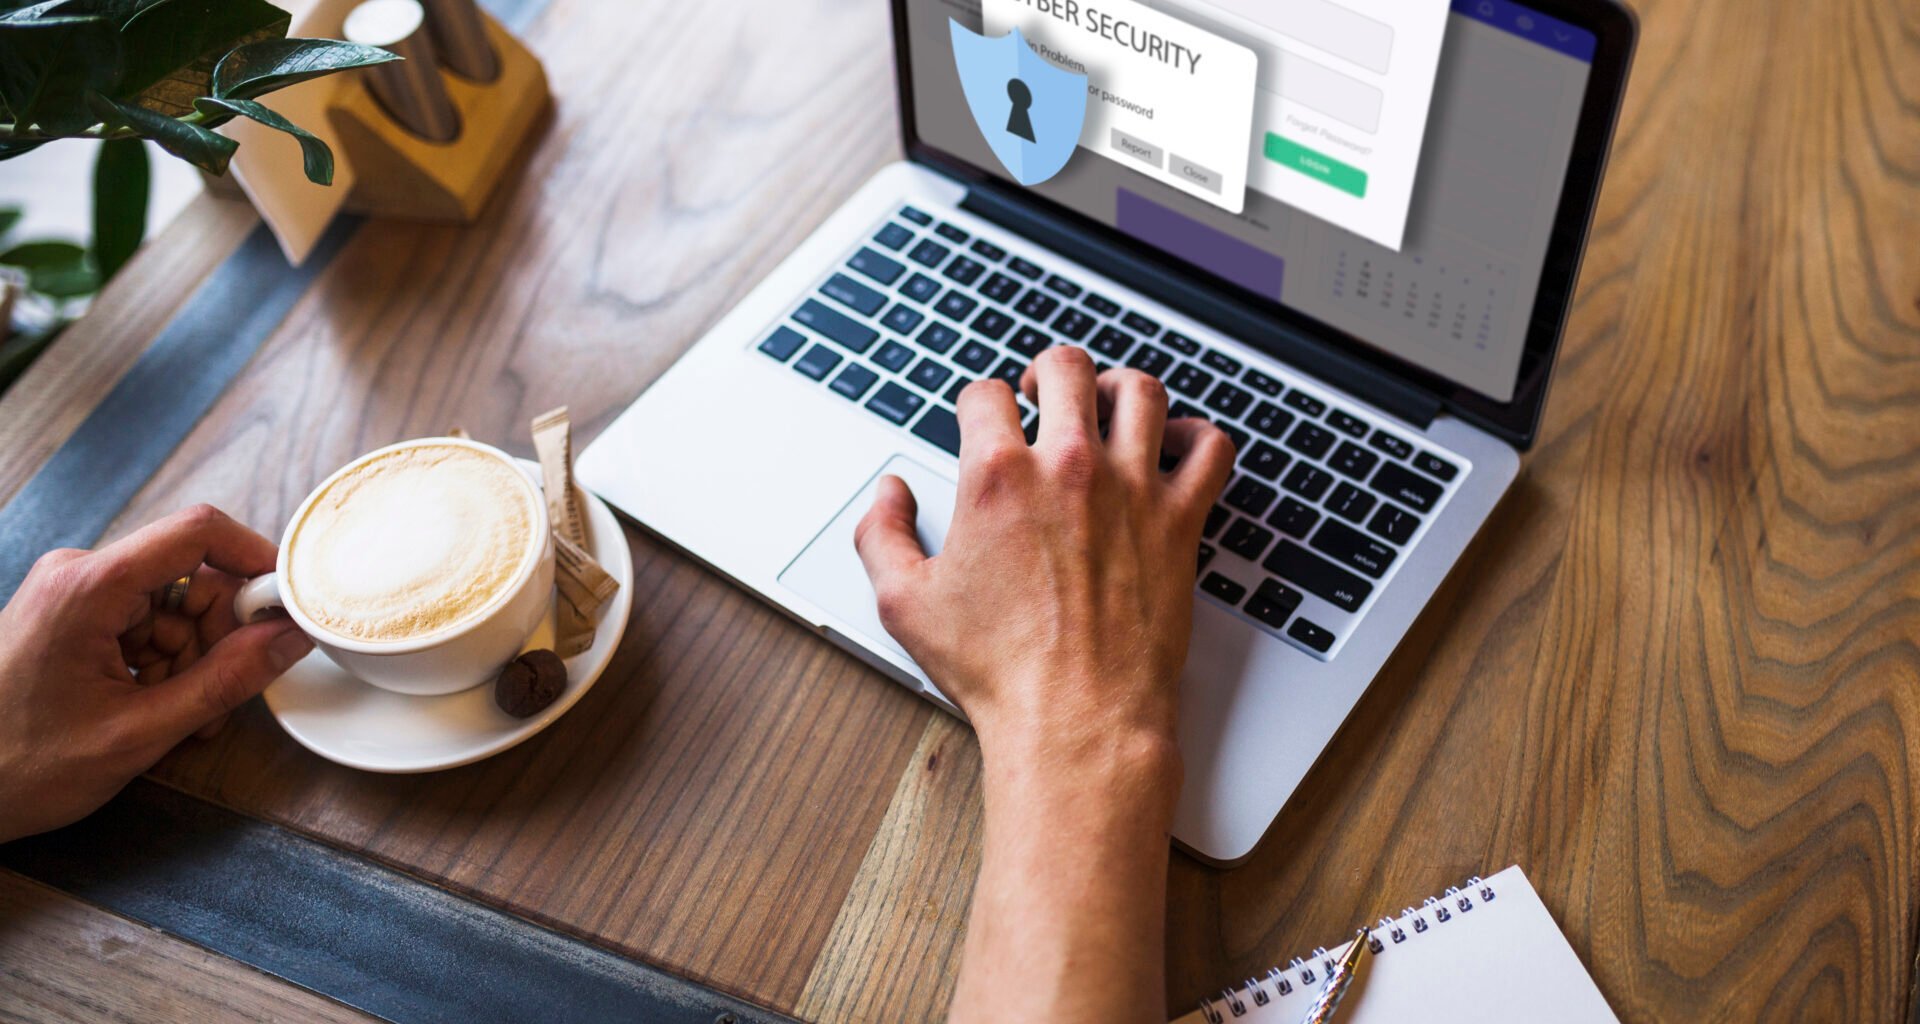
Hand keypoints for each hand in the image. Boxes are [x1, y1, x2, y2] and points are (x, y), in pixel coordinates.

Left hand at [0, 505, 313, 842]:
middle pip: (190, 577)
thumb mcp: (140, 732)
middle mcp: (77, 574)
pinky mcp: (70, 616)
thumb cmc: (18, 766)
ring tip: (176, 720)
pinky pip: (144, 623)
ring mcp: (71, 594)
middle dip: (217, 636)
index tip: (284, 603)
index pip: (197, 531)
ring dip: (191, 660)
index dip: (254, 559)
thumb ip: (225, 680)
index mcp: (88, 587)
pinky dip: (163, 665)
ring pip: (173, 606)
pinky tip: (153, 709)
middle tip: (219, 698)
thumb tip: (289, 637)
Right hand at [853, 345, 1233, 779]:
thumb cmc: (998, 671)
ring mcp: (1132, 490)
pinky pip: (1211, 450)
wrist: (1076, 720)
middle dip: (1046, 372)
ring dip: (1120, 386)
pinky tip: (1179, 446)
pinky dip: (1200, 436)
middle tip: (1041, 391)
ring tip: (1107, 402)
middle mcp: (1068, 468)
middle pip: (1066, 370)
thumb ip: (881, 534)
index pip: (984, 395)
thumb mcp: (904, 603)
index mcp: (997, 477)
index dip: (976, 403)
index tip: (981, 422)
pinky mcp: (1180, 522)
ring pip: (1142, 392)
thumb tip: (890, 493)